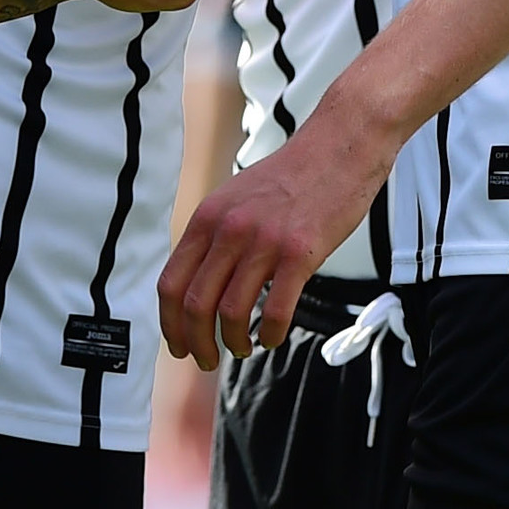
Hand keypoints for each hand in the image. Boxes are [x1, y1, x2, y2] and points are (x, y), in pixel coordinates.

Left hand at [156, 108, 389, 364]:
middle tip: (207, 360)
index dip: (170, 323)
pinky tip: (272, 337)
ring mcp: (264, 241)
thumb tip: (196, 284)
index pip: (171, 283)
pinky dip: (269, 334)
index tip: (178, 345)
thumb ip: (214, 235)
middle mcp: (229, 229)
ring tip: (242, 348)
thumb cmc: (289, 177)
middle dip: (197, 343)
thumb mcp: (235, 197)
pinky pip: (276, 309)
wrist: (338, 147)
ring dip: (234, 342)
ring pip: (231, 312)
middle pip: (195, 305)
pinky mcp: (300, 252)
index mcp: (207, 217)